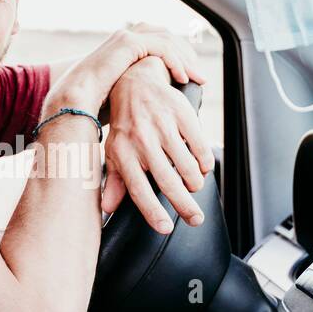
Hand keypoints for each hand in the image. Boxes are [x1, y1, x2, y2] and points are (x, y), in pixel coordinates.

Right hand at [43, 23, 206, 115]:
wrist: (75, 99)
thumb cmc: (94, 104)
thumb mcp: (123, 93)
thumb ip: (138, 90)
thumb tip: (153, 107)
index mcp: (123, 48)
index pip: (158, 42)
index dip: (177, 55)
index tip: (190, 74)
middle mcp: (125, 38)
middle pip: (166, 36)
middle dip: (186, 53)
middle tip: (198, 73)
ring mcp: (126, 38)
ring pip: (167, 40)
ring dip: (185, 57)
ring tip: (196, 77)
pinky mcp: (128, 43)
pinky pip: (161, 47)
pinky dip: (175, 61)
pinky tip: (183, 77)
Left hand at [103, 50, 215, 232]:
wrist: (135, 83)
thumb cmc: (124, 127)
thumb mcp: (113, 152)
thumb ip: (114, 182)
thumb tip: (107, 210)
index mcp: (123, 154)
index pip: (137, 189)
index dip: (151, 211)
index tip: (165, 228)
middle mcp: (142, 141)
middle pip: (167, 182)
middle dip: (185, 206)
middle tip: (196, 220)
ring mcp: (163, 127)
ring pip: (187, 167)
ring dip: (194, 183)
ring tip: (193, 186)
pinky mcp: (181, 114)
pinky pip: (200, 147)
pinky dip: (204, 162)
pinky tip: (201, 167)